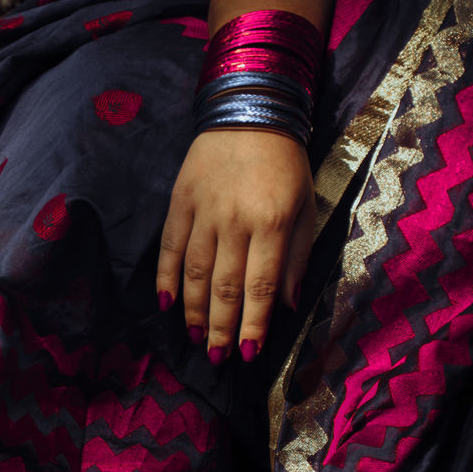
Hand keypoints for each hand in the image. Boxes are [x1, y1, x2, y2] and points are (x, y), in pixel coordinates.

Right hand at [156, 128, 315, 363]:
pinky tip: (167, 305)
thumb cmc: (284, 165)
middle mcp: (234, 222)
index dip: (253, 323)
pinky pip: (170, 249)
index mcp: (271, 223)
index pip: (260, 286)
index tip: (248, 353)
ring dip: (193, 312)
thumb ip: (294, 257)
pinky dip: (167, 279)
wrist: (249, 114)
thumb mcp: (305, 207)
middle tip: (217, 358)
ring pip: (194, 274)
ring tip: (194, 339)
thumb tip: (286, 305)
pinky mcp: (179, 203)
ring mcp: (203, 213)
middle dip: (220, 328)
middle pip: (224, 287)